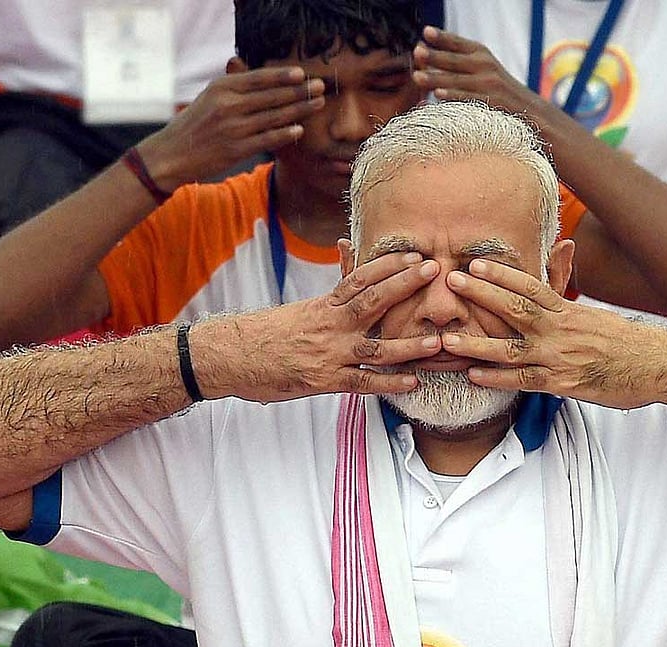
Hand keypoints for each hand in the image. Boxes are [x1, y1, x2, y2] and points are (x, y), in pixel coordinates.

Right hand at [136, 66, 326, 190]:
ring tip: (318, 104)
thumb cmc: (196, 124)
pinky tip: (300, 129)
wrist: (172, 154)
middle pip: (271, 96)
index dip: (282, 75)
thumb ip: (236, 87)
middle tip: (320, 86)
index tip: (301, 73)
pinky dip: (285, 133)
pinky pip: (267, 139)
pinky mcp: (236, 149)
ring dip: (299, 110)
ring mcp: (233, 128)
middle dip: (299, 91)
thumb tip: (266, 77)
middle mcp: (228, 105)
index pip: (258, 78)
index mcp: (221, 88)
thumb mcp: (210, 97)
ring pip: (274, 117)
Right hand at [196, 252, 443, 403]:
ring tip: (436, 341)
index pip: (360, 277)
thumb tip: (345, 244)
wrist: (230, 357)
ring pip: (374, 347)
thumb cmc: (269, 332)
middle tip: (435, 270)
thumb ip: (335, 282)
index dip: (389, 265)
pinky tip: (411, 382)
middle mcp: (330, 325)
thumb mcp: (304, 304)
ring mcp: (329, 353)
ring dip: (406, 345)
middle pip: (372, 301)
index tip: (415, 253)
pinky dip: (387, 383)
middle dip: (404, 286)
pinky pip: (361, 382)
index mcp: (325, 304)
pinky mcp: (324, 381)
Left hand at [412, 26, 540, 111]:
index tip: (426, 32)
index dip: (442, 37)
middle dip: (434, 56)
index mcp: (481, 54)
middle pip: (454, 60)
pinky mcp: (491, 103)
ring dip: (436, 78)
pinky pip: (467, 99)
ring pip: (457, 81)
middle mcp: (485, 65)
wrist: (530, 110)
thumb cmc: (496, 90)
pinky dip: (453, 96)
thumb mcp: (482, 69)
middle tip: (417, 53)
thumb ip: (458, 62)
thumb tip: (423, 58)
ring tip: (417, 77)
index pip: (458, 43)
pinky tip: (438, 95)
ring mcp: (488, 84)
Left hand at [439, 259, 666, 408]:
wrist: (659, 367)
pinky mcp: (563, 384)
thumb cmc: (627, 341)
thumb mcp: (596, 312)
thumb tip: (564, 244)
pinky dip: (498, 378)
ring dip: (478, 344)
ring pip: (512, 348)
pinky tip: (474, 375)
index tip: (475, 262)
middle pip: (516, 308)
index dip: (501, 274)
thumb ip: (569, 288)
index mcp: (569, 311)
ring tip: (448, 339)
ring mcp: (560, 357)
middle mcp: (561, 329)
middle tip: (451, 281)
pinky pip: (525, 381)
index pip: (531, 286)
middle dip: (481, 294)